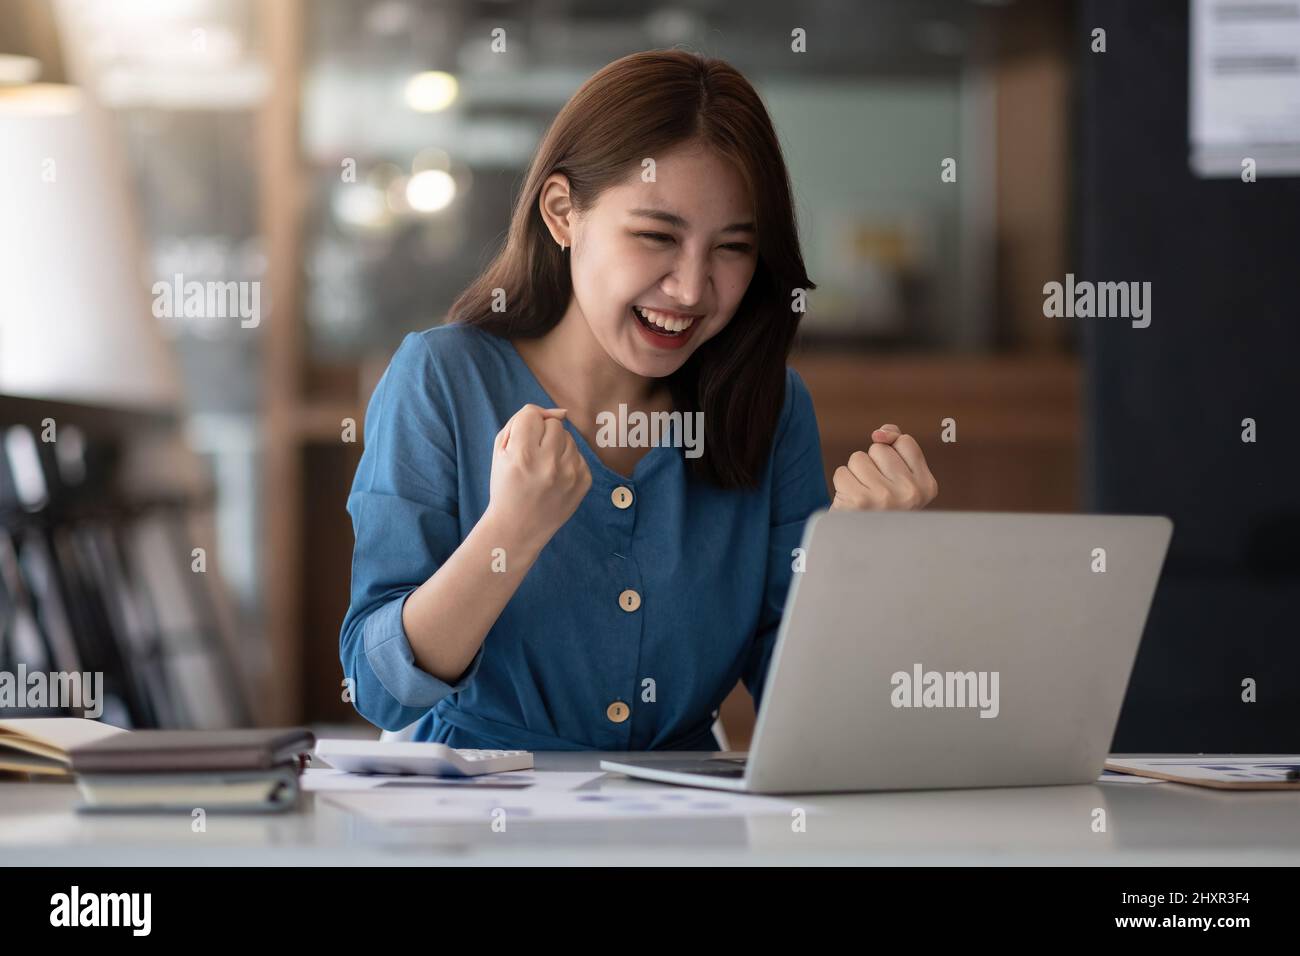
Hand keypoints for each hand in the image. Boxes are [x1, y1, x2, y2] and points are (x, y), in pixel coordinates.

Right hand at [485, 403, 591, 549]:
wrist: (517, 527)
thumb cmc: (505, 486)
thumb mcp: (500, 451)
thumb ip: (522, 420)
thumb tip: (561, 412)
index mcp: (523, 454)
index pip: (532, 415)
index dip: (526, 426)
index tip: (522, 443)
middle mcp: (549, 463)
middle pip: (554, 424)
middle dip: (543, 436)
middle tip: (533, 457)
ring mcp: (570, 474)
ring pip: (569, 438)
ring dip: (557, 448)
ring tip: (544, 469)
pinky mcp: (584, 482)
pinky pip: (580, 456)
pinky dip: (568, 463)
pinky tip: (555, 479)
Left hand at [830, 423, 937, 510]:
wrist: (861, 547)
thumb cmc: (880, 508)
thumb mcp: (899, 479)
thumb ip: (895, 446)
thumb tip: (879, 433)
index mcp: (927, 487)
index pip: (905, 442)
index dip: (890, 450)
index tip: (889, 474)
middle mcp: (911, 493)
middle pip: (879, 448)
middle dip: (871, 464)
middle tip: (875, 492)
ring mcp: (886, 497)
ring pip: (858, 458)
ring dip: (855, 475)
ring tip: (862, 497)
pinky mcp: (860, 501)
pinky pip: (842, 472)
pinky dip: (842, 485)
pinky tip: (851, 502)